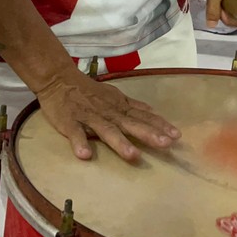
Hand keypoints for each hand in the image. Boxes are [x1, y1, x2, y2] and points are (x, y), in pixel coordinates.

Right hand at [36, 68, 180, 160]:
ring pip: (106, 130)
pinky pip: (75, 133)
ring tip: (133, 156)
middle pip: (131, 124)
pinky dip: (80, 143)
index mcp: (120, 107)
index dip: (160, 126)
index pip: (144, 117)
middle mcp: (109, 112)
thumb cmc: (89, 91)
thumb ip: (134, 107)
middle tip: (165, 145)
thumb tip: (155, 113)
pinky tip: (85, 155)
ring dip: (120, 143)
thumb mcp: (116, 96)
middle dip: (148, 134)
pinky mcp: (70, 122)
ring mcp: (90, 117)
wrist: (59, 79)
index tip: (177, 136)